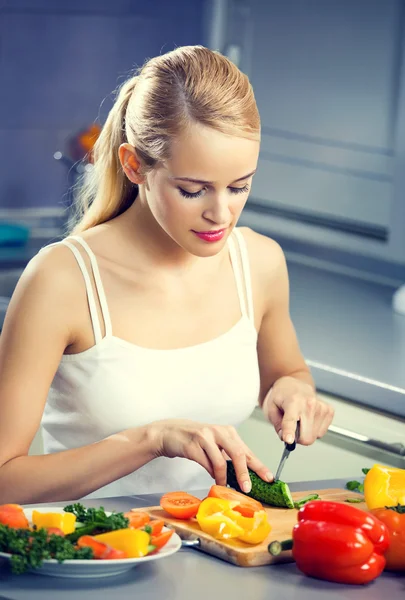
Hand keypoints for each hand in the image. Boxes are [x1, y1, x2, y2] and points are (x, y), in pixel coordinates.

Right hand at [151, 419, 272, 491]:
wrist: (169, 432)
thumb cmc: (194, 440)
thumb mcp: (214, 444)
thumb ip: (227, 455)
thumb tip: (243, 476)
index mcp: (228, 431)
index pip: (247, 450)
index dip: (258, 465)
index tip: (268, 478)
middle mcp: (219, 431)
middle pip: (238, 453)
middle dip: (246, 473)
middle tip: (249, 488)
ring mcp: (205, 437)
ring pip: (222, 461)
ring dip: (226, 478)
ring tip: (227, 488)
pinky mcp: (193, 445)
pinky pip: (206, 464)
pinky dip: (212, 475)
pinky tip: (215, 482)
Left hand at [263, 377, 333, 444]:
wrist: (294, 385)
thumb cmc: (282, 396)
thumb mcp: (271, 408)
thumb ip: (277, 425)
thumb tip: (286, 437)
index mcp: (293, 401)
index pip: (291, 421)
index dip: (290, 433)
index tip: (289, 440)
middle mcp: (310, 403)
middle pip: (306, 437)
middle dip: (298, 438)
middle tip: (292, 428)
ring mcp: (322, 407)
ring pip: (315, 437)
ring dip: (306, 433)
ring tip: (300, 420)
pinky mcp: (329, 411)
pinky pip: (321, 433)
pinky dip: (314, 430)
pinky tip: (308, 419)